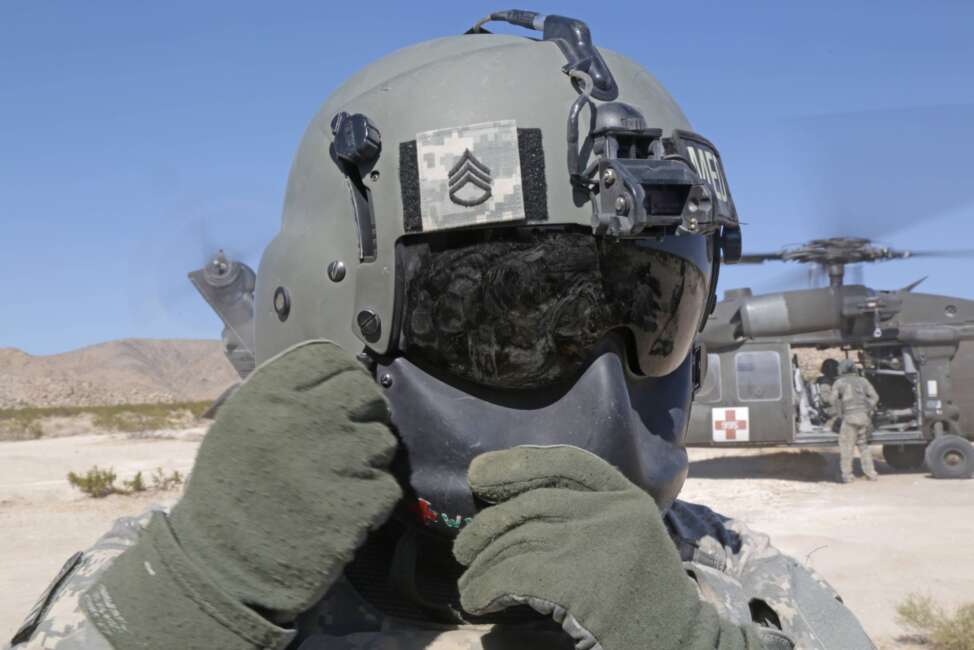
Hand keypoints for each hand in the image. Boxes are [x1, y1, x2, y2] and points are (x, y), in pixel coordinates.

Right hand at [169, 340, 401, 616]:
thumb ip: (285, 396)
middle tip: (350, 441)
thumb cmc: (230, 494)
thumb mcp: (239, 427)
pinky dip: (372, 501)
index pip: (332, 358)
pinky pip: (387, 486)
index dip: (345, 378)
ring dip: (369, 461)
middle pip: (367, 393)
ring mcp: (333, 459)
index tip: (343, 400)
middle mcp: (302, 417)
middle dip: (366, 415)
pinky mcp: (355, 501)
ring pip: (383, 441)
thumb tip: (341, 376)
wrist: (220, 568)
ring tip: (337, 483)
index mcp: (267, 394)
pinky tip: (342, 512)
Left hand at [455, 446, 765, 649]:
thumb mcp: (628, 541)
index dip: (518, 462)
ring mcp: (598, 543)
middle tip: (463, 547)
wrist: (680, 647)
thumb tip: (513, 507)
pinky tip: (479, 600)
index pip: (568, 461)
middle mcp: (615, 512)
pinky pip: (515, 574)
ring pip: (520, 539)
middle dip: (490, 523)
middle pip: (535, 502)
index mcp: (629, 498)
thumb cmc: (647, 602)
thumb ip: (587, 517)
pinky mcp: (580, 581)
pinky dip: (487, 587)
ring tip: (469, 584)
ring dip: (483, 564)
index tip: (479, 472)